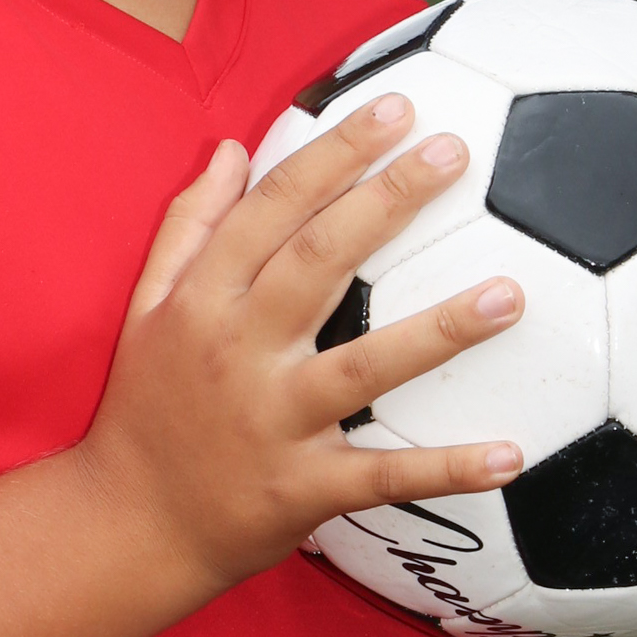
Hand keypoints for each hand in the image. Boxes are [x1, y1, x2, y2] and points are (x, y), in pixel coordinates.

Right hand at [78, 94, 524, 600]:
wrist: (126, 525)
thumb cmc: (145, 408)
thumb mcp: (146, 308)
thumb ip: (189, 226)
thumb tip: (230, 149)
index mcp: (203, 301)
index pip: (272, 210)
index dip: (334, 155)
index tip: (394, 111)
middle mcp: (237, 353)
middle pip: (318, 263)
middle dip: (387, 203)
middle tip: (453, 154)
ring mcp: (273, 423)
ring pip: (364, 369)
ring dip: (439, 332)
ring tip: (511, 294)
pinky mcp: (302, 490)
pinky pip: (382, 478)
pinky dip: (446, 470)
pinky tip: (510, 454)